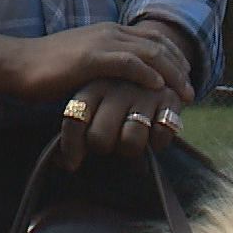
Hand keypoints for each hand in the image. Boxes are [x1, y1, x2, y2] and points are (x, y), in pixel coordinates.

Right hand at [13, 22, 194, 103]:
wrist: (18, 64)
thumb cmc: (46, 69)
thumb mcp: (83, 63)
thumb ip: (105, 66)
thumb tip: (122, 84)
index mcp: (109, 31)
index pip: (152, 38)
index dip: (174, 56)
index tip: (185, 77)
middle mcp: (109, 31)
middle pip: (157, 43)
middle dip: (180, 65)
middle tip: (191, 88)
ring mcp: (101, 42)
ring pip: (149, 52)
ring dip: (171, 72)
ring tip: (183, 91)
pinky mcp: (91, 58)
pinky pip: (128, 63)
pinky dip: (147, 73)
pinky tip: (157, 86)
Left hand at [58, 78, 183, 170]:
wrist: (158, 68)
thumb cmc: (117, 94)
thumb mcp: (94, 101)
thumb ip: (76, 129)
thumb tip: (63, 164)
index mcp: (93, 87)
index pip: (75, 122)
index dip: (71, 148)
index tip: (71, 164)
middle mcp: (117, 89)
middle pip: (100, 138)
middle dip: (102, 148)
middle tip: (108, 145)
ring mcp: (143, 93)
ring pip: (131, 141)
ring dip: (129, 149)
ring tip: (130, 142)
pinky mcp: (170, 99)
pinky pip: (160, 136)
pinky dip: (157, 142)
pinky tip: (153, 137)